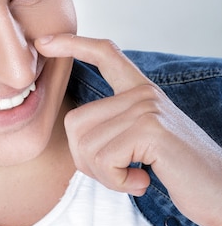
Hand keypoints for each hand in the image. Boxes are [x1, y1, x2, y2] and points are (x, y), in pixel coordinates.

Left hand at [36, 34, 221, 225]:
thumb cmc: (181, 173)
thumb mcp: (142, 144)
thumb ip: (114, 128)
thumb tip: (74, 132)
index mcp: (141, 93)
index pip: (105, 54)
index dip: (73, 45)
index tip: (45, 42)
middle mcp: (144, 93)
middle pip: (76, 122)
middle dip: (87, 161)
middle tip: (120, 173)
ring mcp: (147, 108)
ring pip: (86, 146)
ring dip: (104, 175)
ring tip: (136, 176)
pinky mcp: (150, 130)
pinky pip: (104, 161)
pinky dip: (118, 182)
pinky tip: (143, 180)